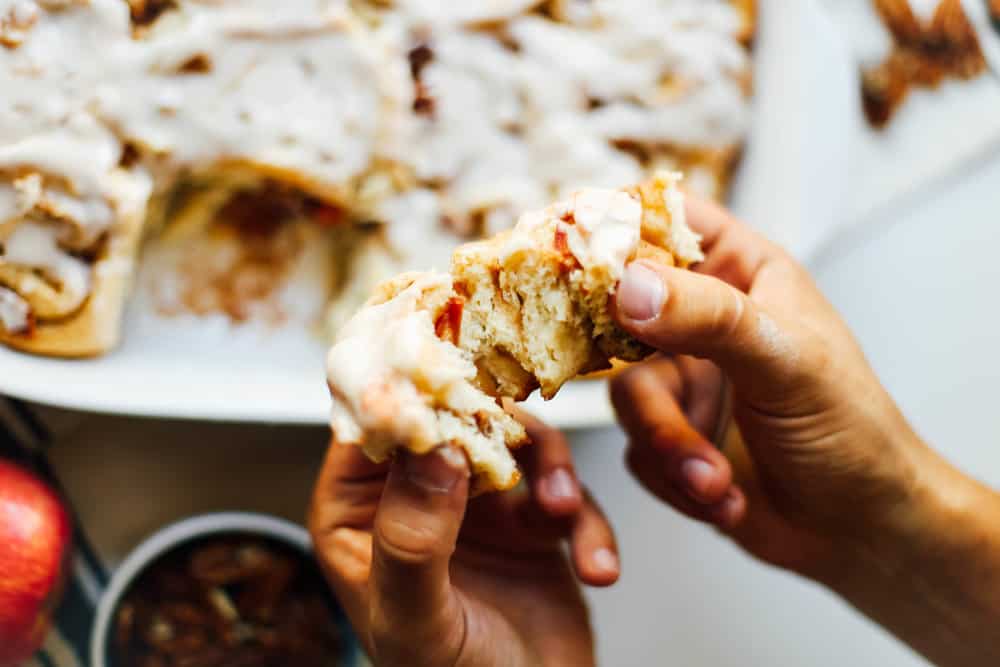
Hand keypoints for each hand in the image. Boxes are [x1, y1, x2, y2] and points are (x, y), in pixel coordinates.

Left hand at [308, 412, 618, 666]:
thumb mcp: (417, 619)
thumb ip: (411, 537)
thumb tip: (430, 449)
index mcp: (356, 511)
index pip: (369, 427)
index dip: (407, 391)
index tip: (449, 373)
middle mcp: (413, 496)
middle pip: (450, 418)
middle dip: (492, 422)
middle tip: (521, 430)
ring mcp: (476, 505)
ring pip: (515, 442)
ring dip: (550, 472)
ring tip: (561, 512)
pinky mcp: (531, 522)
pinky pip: (564, 491)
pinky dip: (586, 522)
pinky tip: (597, 566)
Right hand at [610, 197, 999, 664]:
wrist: (859, 530)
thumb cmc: (852, 428)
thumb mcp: (786, 360)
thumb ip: (709, 317)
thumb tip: (628, 285)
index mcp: (740, 272)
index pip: (667, 218)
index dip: (614, 223)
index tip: (572, 252)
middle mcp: (701, 320)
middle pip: (620, 310)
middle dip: (627, 364)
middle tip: (636, 381)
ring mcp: (682, 380)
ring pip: (626, 396)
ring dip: (668, 445)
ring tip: (712, 479)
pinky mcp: (668, 439)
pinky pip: (635, 450)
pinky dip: (673, 479)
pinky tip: (722, 497)